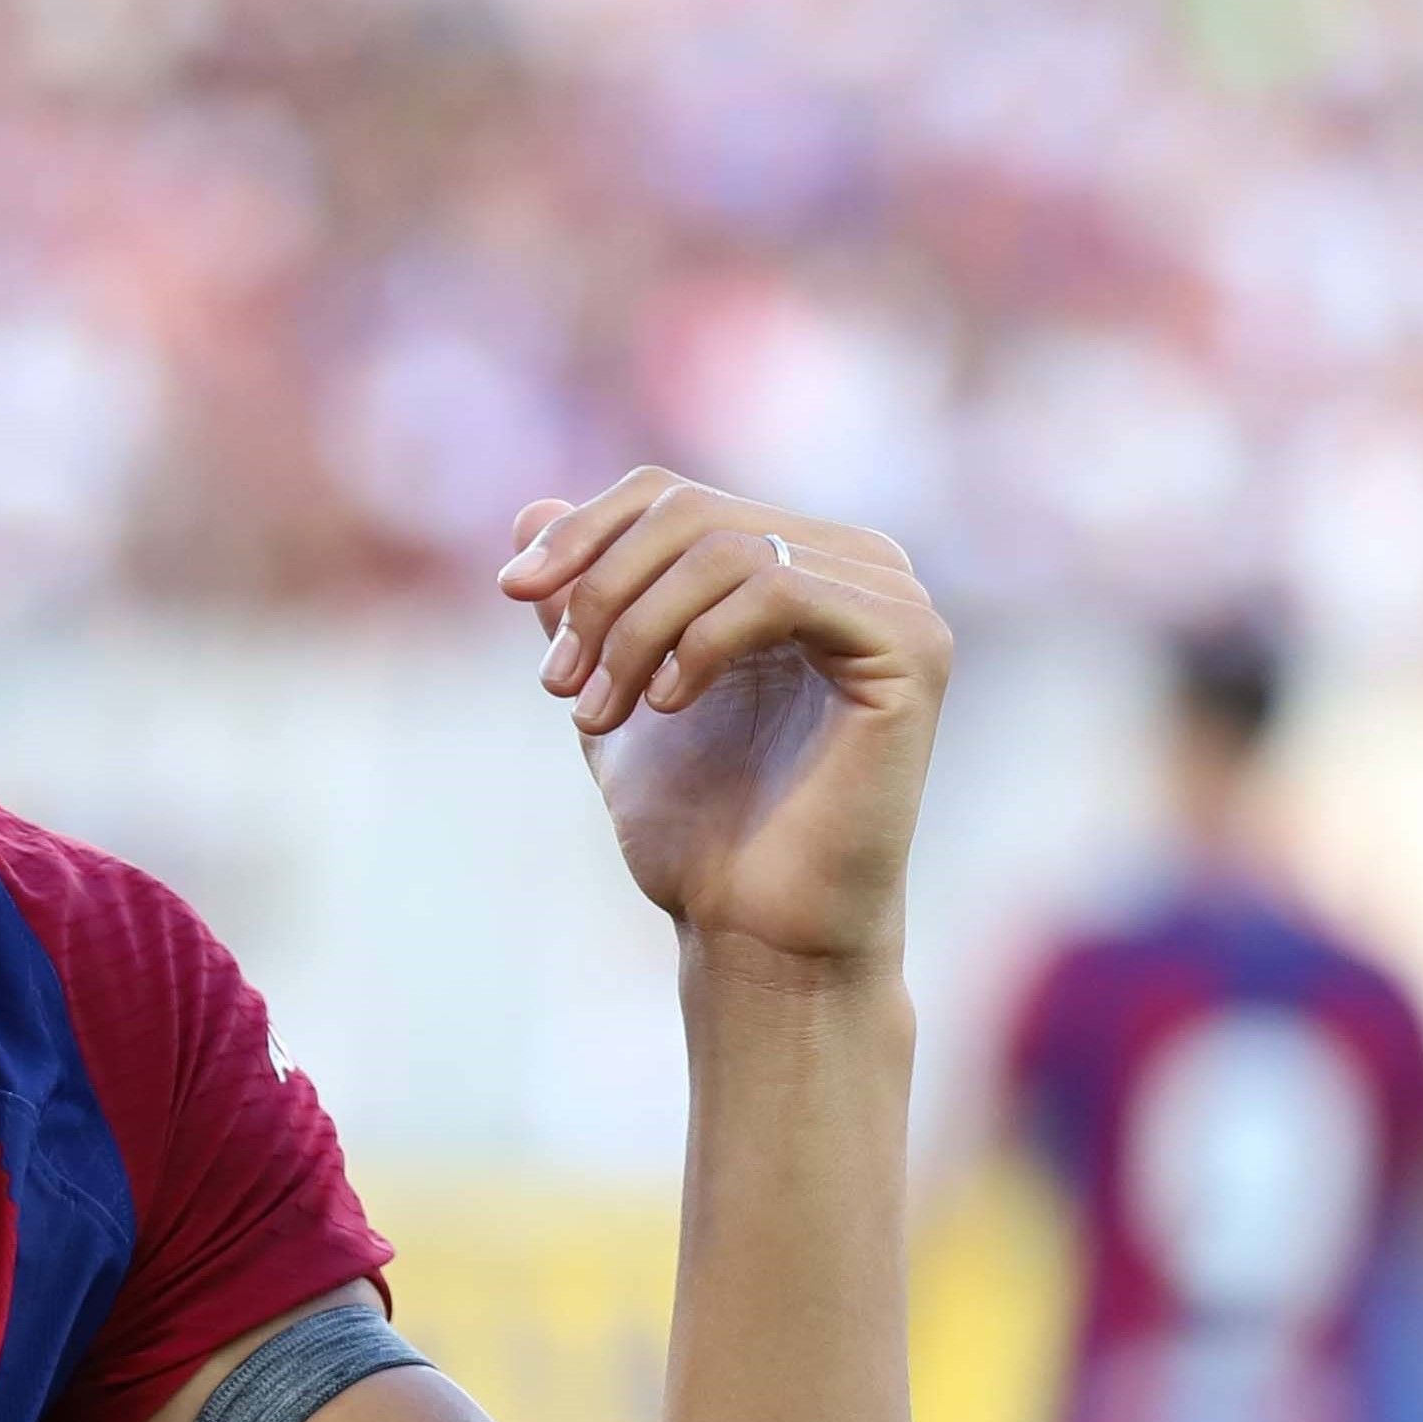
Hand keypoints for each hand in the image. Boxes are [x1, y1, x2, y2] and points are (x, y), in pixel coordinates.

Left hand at [501, 469, 951, 969]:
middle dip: (602, 593)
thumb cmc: (697, 824)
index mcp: (794, 560)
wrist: (754, 928)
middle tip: (559, 686)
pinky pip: (782, 587)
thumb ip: (586, 599)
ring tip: (599, 715)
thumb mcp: (613, 688)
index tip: (509, 592)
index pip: (671, 493)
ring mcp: (895, 599)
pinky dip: (702, 641)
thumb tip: (529, 509)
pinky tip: (669, 706)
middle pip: (691, 511)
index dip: (583, 531)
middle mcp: (857, 564)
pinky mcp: (913, 645)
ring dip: (636, 630)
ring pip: (727, 547)